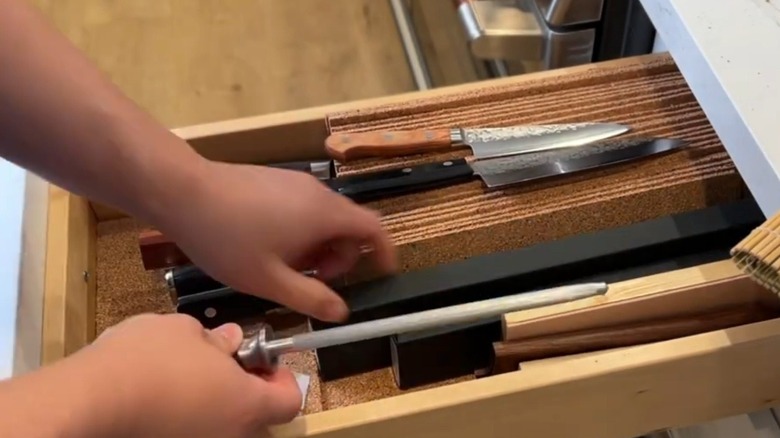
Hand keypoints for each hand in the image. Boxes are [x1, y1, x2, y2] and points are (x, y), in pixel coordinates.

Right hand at [74, 314, 301, 436]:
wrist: (91, 401)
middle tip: (227, 369)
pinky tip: (169, 399)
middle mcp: (232, 437)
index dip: (283, 380)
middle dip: (249, 395)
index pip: (290, 402)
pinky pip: (195, 433)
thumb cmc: (147, 359)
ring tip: (193, 382)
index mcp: (247, 405)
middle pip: (259, 421)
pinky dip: (192, 421)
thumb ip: (218, 340)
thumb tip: (231, 341)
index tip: (265, 363)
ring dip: (219, 408)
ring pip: (226, 430)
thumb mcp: (187, 332)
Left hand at [155, 160, 397, 321]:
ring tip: (284, 266)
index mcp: (325, 215)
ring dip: (317, 246)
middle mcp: (318, 193)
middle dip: (340, 257)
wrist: (182, 191)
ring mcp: (295, 182)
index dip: (385, 252)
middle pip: (349, 225)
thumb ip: (310, 298)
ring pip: (323, 217)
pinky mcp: (275, 179)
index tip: (382, 273)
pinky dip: (301, 230)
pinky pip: (303, 207)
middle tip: (312, 280)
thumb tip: (341, 312)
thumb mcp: (269, 281)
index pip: (375, 229)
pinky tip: (267, 245)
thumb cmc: (228, 239)